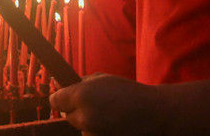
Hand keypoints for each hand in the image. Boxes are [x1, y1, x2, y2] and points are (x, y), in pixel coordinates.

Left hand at [50, 74, 165, 134]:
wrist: (154, 114)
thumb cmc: (129, 92)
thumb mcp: (102, 79)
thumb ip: (78, 82)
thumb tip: (57, 84)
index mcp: (82, 96)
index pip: (55, 101)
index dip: (61, 97)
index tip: (67, 96)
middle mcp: (84, 116)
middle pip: (67, 115)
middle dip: (77, 110)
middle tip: (96, 104)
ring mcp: (92, 133)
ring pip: (80, 127)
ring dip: (88, 122)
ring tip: (108, 116)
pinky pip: (90, 135)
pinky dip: (97, 131)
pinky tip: (112, 125)